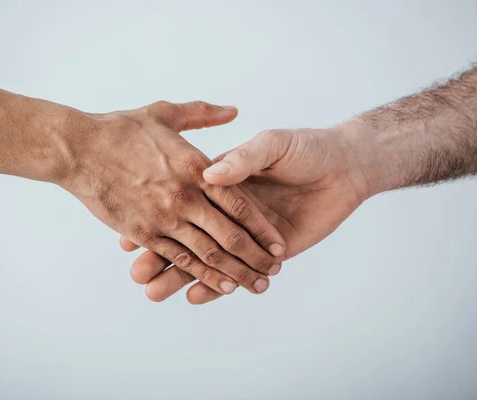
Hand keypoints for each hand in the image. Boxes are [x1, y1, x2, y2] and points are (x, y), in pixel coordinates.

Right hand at [59, 101, 285, 295]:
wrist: (78, 148)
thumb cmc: (121, 128)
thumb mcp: (165, 112)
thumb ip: (203, 113)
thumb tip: (233, 110)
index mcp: (196, 167)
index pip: (239, 202)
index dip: (261, 226)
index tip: (277, 241)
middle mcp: (185, 196)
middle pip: (231, 234)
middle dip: (256, 256)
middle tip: (273, 271)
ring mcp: (165, 218)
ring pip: (210, 254)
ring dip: (236, 273)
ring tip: (257, 286)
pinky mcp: (144, 234)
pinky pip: (181, 259)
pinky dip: (204, 276)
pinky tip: (222, 287)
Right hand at [121, 126, 368, 302]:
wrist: (344, 165)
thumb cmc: (306, 147)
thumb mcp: (270, 144)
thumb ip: (243, 159)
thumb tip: (211, 175)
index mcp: (221, 183)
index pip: (184, 206)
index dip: (158, 220)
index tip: (132, 237)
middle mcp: (226, 211)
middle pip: (188, 238)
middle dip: (160, 258)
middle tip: (137, 276)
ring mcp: (244, 234)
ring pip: (206, 259)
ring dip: (181, 279)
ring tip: (153, 294)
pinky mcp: (266, 252)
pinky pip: (237, 270)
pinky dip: (217, 285)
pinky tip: (195, 298)